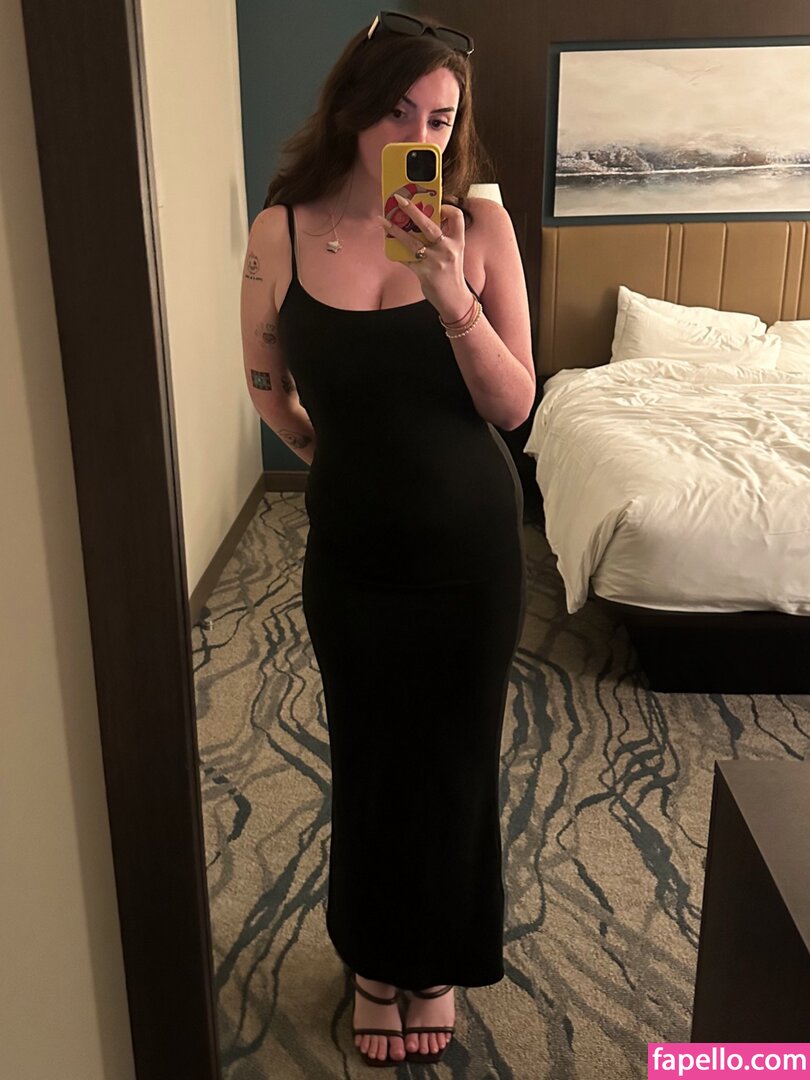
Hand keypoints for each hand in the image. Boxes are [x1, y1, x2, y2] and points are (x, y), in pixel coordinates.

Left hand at [377, 194, 472, 322]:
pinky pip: (406, 258)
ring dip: (395, 229)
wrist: (455, 299)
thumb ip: (442, 237)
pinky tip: (388, 242)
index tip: (437, 204)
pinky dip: (396, 250)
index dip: (447, 207)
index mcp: (457, 241)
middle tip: (399, 199)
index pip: (457, 216)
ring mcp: (435, 261)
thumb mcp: (453, 252)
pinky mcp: (424, 273)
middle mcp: (447, 249)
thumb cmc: (451, 274)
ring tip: (383, 220)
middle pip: (429, 225)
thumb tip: (421, 221)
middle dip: (412, 210)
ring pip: (412, 241)